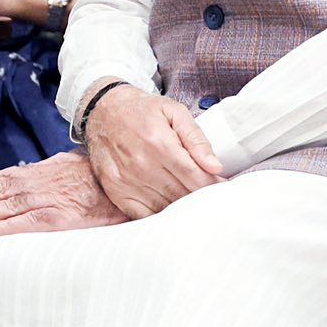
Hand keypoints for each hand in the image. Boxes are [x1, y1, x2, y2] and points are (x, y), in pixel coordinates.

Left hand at [0, 151, 124, 234]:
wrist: (134, 180)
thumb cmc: (106, 178)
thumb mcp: (76, 168)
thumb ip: (54, 173)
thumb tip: (38, 176)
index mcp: (45, 171)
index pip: (2, 179)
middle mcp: (44, 182)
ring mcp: (55, 198)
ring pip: (7, 205)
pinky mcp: (67, 215)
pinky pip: (31, 220)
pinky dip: (7, 225)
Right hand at [82, 85, 221, 217]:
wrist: (101, 110)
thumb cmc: (141, 111)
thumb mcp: (173, 112)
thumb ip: (196, 139)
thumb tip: (215, 167)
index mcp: (159, 142)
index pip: (196, 177)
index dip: (214, 186)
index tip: (224, 188)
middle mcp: (141, 164)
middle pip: (182, 194)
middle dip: (201, 198)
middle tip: (212, 198)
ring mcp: (125, 179)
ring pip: (164, 207)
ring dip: (182, 209)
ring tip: (194, 205)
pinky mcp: (114, 189)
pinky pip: (142, 214)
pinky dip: (158, 216)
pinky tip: (169, 210)